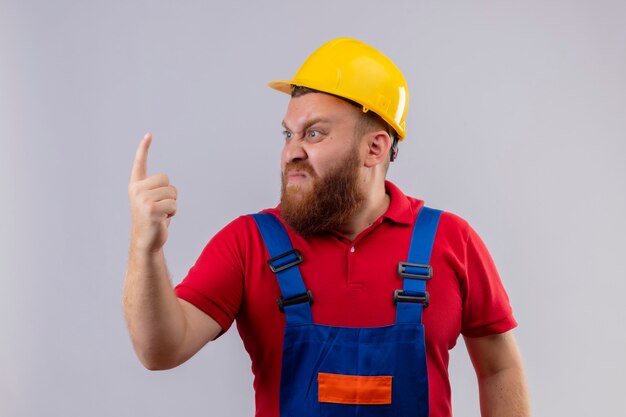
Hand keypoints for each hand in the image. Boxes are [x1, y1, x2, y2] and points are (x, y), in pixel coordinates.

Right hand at [128, 133, 177, 252]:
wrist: (146, 241)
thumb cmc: (153, 220)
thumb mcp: (153, 201)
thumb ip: (157, 191)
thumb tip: (166, 187)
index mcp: (136, 186)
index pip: (140, 163)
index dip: (144, 148)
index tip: (149, 135)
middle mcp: (137, 190)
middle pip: (166, 180)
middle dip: (170, 194)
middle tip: (159, 208)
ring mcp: (142, 200)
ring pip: (172, 193)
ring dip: (172, 205)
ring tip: (161, 214)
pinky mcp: (151, 209)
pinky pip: (173, 205)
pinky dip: (172, 213)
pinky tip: (162, 220)